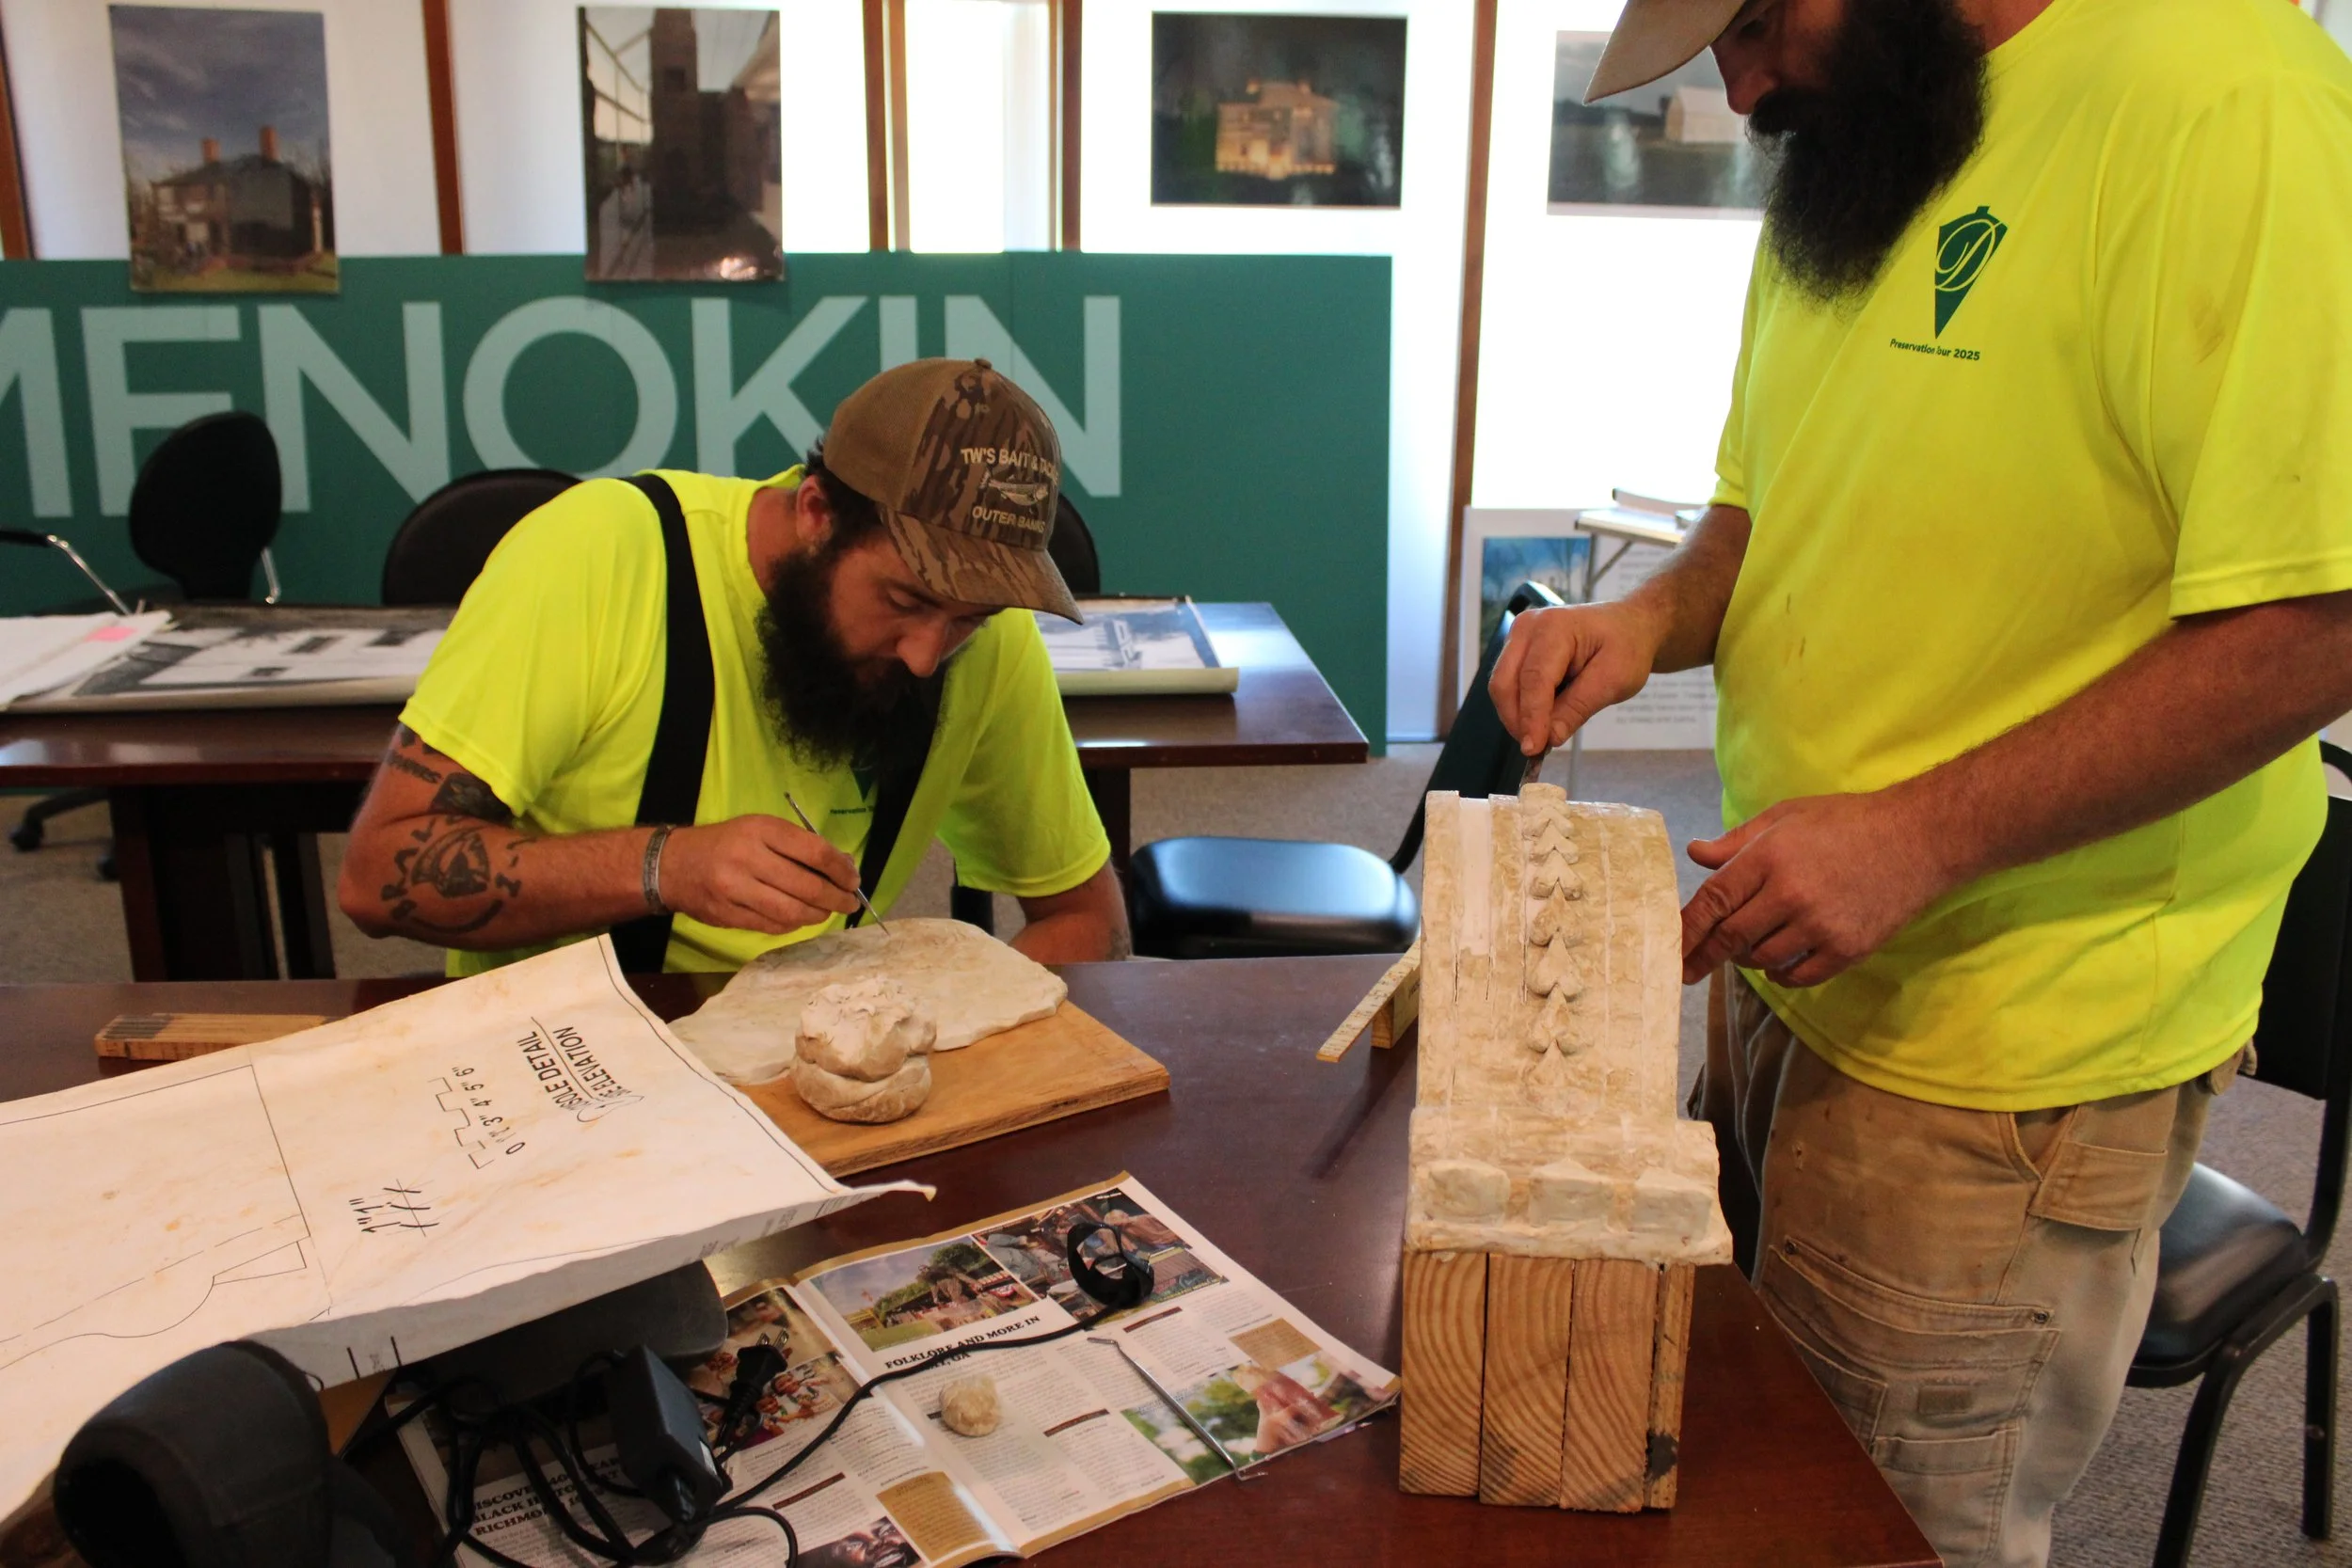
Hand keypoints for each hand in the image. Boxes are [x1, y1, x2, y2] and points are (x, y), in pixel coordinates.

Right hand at [658, 815, 862, 934]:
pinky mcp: (728, 915)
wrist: (674, 865)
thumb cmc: (727, 843)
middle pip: (807, 886)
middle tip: (849, 902)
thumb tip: (843, 866)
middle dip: (836, 898)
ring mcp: (735, 889)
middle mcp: (748, 858)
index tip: (853, 879)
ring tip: (827, 911)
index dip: (841, 869)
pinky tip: (800, 917)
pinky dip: (793, 924)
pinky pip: (772, 925)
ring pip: (791, 911)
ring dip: (818, 915)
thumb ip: (799, 846)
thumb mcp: (760, 830)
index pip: (814, 851)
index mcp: (760, 830)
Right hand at [1487, 602, 1666, 756]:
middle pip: (1505, 682)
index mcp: (1555, 627)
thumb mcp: (1615, 680)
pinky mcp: (1517, 648)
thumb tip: (1550, 737)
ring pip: (1501, 686)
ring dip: (1517, 715)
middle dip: (1517, 719)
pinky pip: (1508, 684)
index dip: (1531, 716)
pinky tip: (1540, 719)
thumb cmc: (1626, 647)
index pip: (1534, 678)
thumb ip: (1579, 707)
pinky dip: (1521, 706)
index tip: (1533, 748)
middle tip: (1538, 748)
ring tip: (1543, 734)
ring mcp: (1519, 636)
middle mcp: (1529, 626)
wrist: (1629, 626)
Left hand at [1679, 791, 1954, 987]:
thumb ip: (1737, 841)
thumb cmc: (1846, 822)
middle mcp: (1791, 894)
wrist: (1918, 839)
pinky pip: (1799, 976)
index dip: (1686, 929)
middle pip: (1731, 937)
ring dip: (1746, 957)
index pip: (1713, 901)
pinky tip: (1777, 963)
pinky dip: (1780, 974)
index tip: (1669, 948)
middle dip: (1704, 956)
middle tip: (1687, 969)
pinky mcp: (1847, 949)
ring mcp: (1820, 926)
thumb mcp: (1786, 816)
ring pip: (1762, 958)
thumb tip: (1696, 854)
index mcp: (1770, 857)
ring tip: (1747, 945)